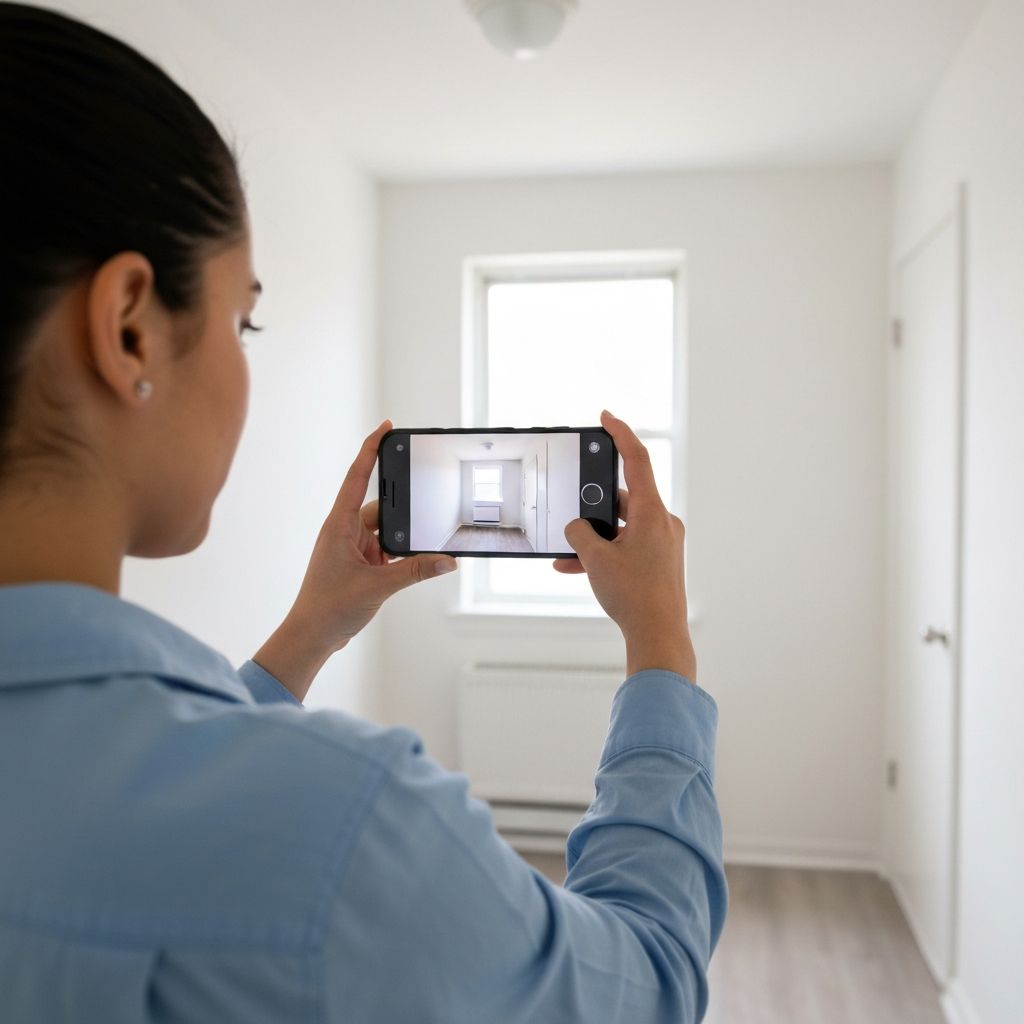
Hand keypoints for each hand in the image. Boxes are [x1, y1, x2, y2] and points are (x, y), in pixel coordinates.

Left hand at [253, 420, 456, 700]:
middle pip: (381, 506)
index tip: (385, 427)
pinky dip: (403, 554)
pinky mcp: (361, 565)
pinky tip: (420, 562)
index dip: (370, 449)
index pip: (356, 476)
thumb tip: (447, 560)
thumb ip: (416, 571)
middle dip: (404, 508)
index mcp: (339, 525)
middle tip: (426, 500)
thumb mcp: (379, 586)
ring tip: (424, 544)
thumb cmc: (329, 607)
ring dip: (404, 538)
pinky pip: (388, 550)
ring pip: (387, 531)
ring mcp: (353, 548)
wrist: (312, 636)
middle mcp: (345, 531)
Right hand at [554, 411, 696, 681]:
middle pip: (623, 499)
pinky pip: (625, 546)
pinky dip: (603, 553)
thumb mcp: (596, 559)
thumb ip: (580, 534)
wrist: (658, 635)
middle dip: (592, 507)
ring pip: (620, 527)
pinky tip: (574, 568)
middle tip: (572, 508)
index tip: (606, 417)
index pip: (637, 459)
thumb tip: (577, 528)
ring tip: (567, 553)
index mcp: (652, 512)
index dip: (620, 434)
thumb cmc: (634, 596)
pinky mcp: (658, 561)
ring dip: (593, 537)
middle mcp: (661, 523)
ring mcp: (662, 543)